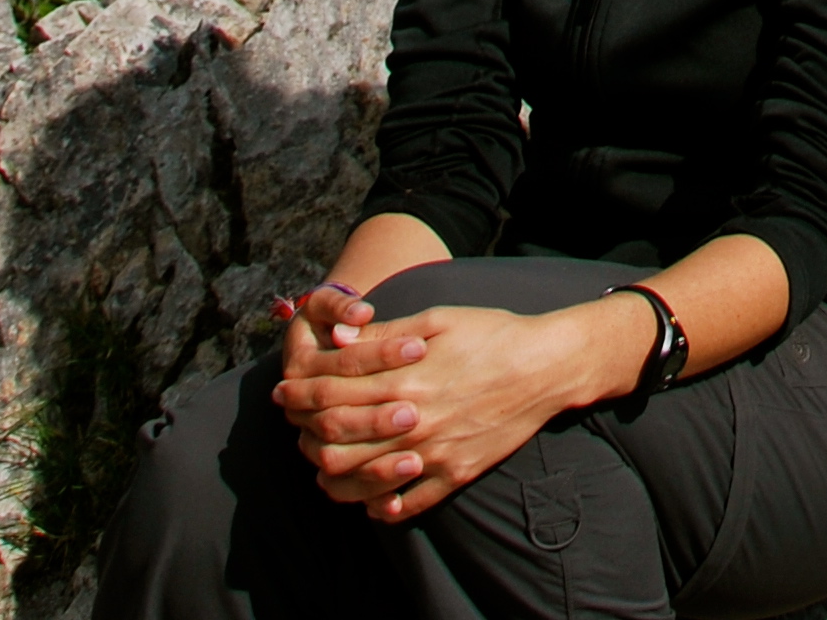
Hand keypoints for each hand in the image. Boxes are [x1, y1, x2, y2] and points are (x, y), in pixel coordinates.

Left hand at [274, 298, 642, 524]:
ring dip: (330, 473)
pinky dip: (376, 505)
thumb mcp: (437, 320)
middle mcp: (413, 421)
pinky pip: (403, 506)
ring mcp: (432, 454)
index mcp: (405, 378)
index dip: (300, 392)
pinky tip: (365, 494)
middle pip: (336, 440)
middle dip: (304, 431)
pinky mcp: (452, 476)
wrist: (543, 368)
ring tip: (319, 462)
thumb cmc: (490, 334)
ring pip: (360, 480)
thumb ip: (384, 334)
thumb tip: (338, 340)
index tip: (283, 390)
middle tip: (292, 425)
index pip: (332, 394)